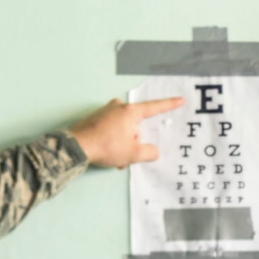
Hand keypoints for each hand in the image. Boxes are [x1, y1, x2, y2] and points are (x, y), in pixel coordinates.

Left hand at [67, 97, 184, 168]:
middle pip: (136, 126)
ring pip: (124, 130)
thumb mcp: (133, 153)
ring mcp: (106, 112)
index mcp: (130, 112)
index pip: (155, 108)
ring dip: (124, 145)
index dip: (170, 105)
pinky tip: (108, 155)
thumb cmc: (106, 146)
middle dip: (134, 141)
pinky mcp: (96, 119)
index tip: (181, 100)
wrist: (76, 147)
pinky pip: (112, 130)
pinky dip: (114, 143)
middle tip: (126, 155)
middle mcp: (119, 107)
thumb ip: (149, 152)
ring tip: (116, 159)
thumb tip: (153, 151)